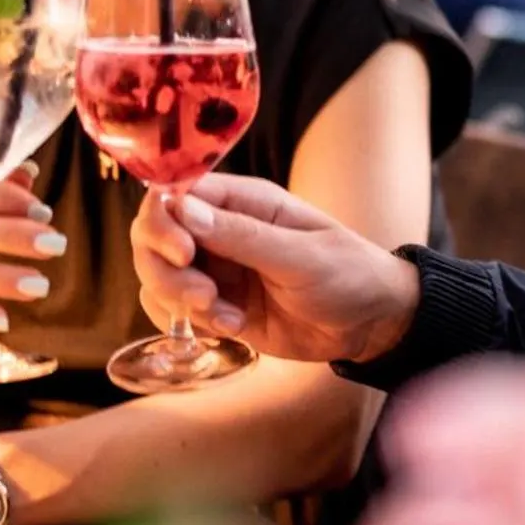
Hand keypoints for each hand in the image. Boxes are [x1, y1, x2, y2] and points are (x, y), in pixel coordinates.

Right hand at [130, 175, 418, 364]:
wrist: (371, 323)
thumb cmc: (348, 273)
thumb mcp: (301, 255)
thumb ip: (242, 235)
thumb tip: (182, 209)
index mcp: (244, 202)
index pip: (176, 195)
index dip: (163, 221)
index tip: (182, 252)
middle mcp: (220, 231)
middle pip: (153, 238)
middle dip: (166, 270)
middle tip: (205, 296)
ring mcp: (215, 269)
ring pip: (157, 277)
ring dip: (180, 301)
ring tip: (229, 317)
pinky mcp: (216, 305)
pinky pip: (174, 310)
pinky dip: (190, 323)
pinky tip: (233, 329)